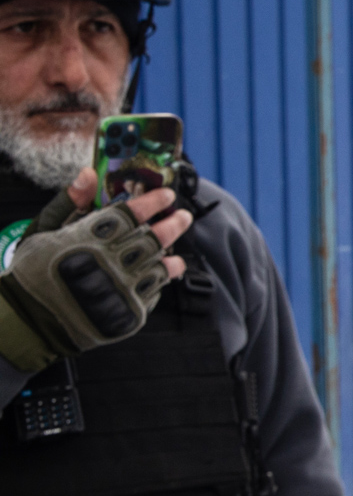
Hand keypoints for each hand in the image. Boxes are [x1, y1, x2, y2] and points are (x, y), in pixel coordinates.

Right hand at [0, 173, 195, 371]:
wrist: (27, 320)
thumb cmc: (33, 272)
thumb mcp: (45, 231)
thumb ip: (70, 202)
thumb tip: (89, 174)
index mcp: (90, 238)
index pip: (131, 213)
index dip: (152, 202)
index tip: (166, 196)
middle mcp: (111, 260)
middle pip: (153, 238)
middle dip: (172, 225)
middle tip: (182, 217)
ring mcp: (122, 288)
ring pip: (159, 266)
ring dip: (171, 256)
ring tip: (175, 253)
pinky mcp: (128, 312)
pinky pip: (153, 293)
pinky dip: (159, 282)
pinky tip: (163, 274)